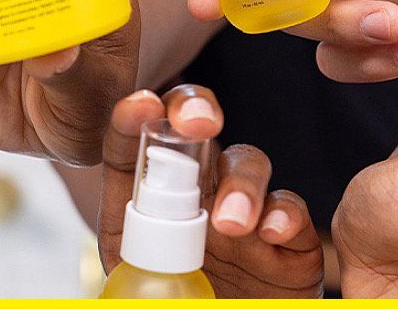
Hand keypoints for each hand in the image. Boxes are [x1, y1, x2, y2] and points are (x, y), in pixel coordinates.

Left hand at [98, 85, 323, 297]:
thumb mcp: (135, 295)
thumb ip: (126, 268)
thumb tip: (107, 280)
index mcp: (150, 207)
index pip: (134, 150)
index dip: (133, 119)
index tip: (137, 108)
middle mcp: (197, 198)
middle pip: (195, 129)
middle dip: (194, 109)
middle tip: (196, 122)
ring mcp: (245, 212)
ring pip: (245, 162)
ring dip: (241, 181)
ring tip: (230, 223)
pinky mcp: (290, 239)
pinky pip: (290, 208)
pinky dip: (284, 214)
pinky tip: (271, 232)